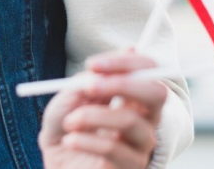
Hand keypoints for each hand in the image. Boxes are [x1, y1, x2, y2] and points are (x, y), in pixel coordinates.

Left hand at [39, 50, 166, 168]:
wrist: (56, 161)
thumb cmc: (66, 124)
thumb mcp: (71, 96)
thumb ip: (90, 78)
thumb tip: (121, 55)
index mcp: (133, 95)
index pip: (148, 70)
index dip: (125, 62)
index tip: (92, 64)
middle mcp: (145, 118)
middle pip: (157, 93)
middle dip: (123, 84)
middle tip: (89, 86)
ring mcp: (141, 145)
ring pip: (130, 121)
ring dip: (92, 116)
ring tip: (69, 122)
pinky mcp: (130, 167)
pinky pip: (112, 148)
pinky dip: (85, 141)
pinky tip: (70, 141)